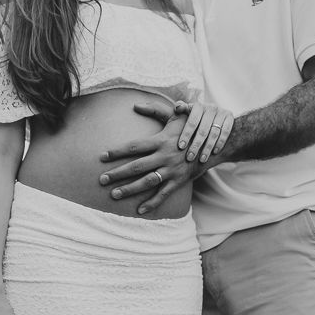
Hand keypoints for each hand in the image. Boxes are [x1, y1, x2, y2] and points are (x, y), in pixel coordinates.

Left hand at [98, 100, 232, 214]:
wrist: (213, 144)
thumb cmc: (190, 129)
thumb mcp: (175, 116)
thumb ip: (155, 110)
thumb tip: (135, 104)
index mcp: (160, 140)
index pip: (134, 146)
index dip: (117, 151)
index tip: (102, 156)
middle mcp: (164, 156)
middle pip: (136, 166)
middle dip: (117, 173)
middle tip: (101, 179)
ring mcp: (171, 170)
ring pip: (147, 182)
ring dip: (129, 189)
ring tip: (113, 194)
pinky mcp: (179, 181)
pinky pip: (163, 194)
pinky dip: (152, 203)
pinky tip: (139, 210)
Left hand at [172, 100, 233, 162]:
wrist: (213, 114)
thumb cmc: (195, 116)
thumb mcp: (187, 111)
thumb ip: (180, 109)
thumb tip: (178, 107)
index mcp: (199, 105)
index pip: (192, 122)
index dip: (186, 134)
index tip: (181, 147)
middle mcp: (211, 107)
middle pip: (203, 129)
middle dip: (196, 145)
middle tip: (190, 157)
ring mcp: (222, 112)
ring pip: (214, 132)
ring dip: (208, 147)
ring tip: (202, 159)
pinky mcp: (230, 117)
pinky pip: (226, 132)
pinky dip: (220, 143)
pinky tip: (214, 152)